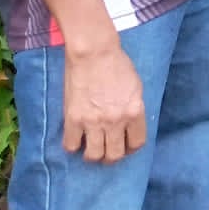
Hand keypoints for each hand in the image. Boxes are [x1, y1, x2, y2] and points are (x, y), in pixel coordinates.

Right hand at [63, 42, 144, 162]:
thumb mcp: (135, 87)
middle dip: (112, 157)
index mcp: (134, 111)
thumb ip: (133, 108)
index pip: (137, 143)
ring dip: (93, 155)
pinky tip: (77, 138)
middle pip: (115, 155)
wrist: (94, 53)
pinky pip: (71, 145)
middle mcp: (115, 120)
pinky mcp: (73, 119)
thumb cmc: (117, 65)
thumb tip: (129, 125)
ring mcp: (93, 121)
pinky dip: (74, 146)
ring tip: (92, 148)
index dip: (131, 148)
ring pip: (94, 155)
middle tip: (107, 151)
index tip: (125, 145)